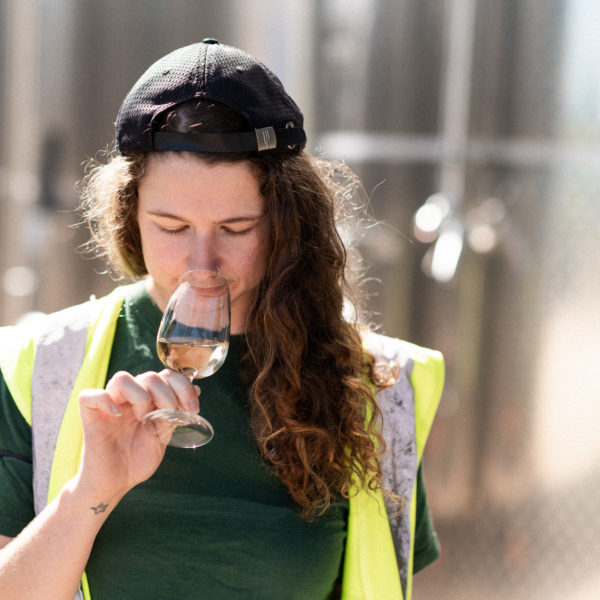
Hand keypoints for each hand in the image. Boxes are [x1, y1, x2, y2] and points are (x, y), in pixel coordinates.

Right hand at [76, 369, 198, 498]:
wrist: (115, 485)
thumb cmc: (136, 461)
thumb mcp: (163, 436)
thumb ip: (175, 413)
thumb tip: (197, 389)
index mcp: (146, 399)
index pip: (165, 376)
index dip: (182, 386)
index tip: (193, 408)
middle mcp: (128, 398)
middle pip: (149, 375)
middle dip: (167, 394)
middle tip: (170, 415)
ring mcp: (108, 406)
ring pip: (121, 378)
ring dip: (140, 396)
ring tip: (143, 418)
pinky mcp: (90, 418)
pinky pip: (89, 396)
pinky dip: (105, 401)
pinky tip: (117, 415)